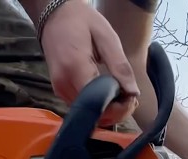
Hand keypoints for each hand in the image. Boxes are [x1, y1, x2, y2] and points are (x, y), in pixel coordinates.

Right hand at [38, 0, 140, 126]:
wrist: (54, 15)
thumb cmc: (80, 20)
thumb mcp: (106, 36)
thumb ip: (119, 65)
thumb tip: (133, 92)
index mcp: (74, 68)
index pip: (99, 103)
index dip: (119, 107)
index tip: (132, 97)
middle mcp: (63, 84)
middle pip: (93, 113)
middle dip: (116, 111)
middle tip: (131, 97)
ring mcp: (59, 89)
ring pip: (88, 114)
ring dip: (108, 110)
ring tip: (122, 94)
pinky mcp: (60, 91)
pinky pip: (82, 107)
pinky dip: (98, 106)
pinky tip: (109, 94)